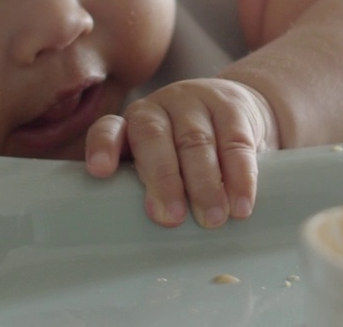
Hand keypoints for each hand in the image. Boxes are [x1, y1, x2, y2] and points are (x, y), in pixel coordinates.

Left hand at [84, 78, 277, 227]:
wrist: (242, 110)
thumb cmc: (188, 150)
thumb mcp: (162, 161)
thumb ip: (151, 188)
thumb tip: (147, 239)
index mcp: (132, 124)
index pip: (109, 130)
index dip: (103, 148)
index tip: (100, 171)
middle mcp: (159, 108)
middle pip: (154, 137)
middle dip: (163, 179)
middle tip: (172, 218)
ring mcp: (195, 103)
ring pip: (196, 140)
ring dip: (205, 184)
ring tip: (213, 219)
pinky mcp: (232, 107)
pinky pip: (235, 142)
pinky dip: (240, 176)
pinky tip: (241, 202)